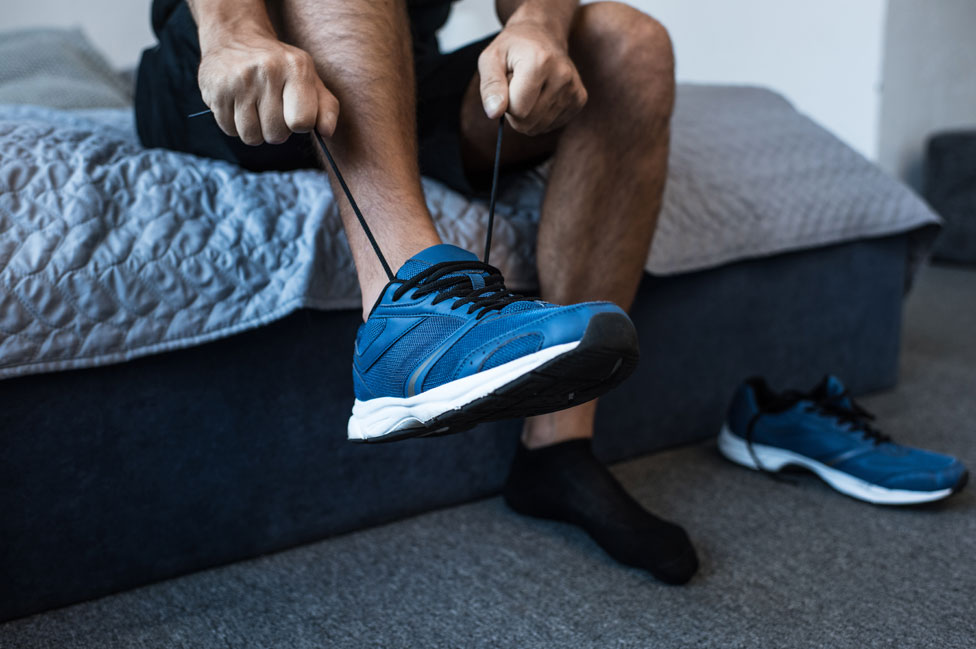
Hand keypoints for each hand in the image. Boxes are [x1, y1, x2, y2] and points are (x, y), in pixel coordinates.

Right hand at [198, 30, 338, 145]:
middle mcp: (267, 71)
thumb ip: (326, 107)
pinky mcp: (216, 89)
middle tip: (271, 109)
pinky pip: (230, 129)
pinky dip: (234, 125)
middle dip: (275, 130)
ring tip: (254, 108)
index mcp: (296, 68)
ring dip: (254, 130)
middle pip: (276, 134)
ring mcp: (239, 80)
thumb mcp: (310, 78)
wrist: (236, 38)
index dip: (299, 125)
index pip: (302, 121)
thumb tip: (326, 132)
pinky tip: (237, 105)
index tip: (293, 114)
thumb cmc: (280, 66)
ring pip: (251, 136)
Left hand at [477, 20, 586, 135]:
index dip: (505, 103)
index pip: (518, 110)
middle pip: (528, 122)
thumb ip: (490, 86)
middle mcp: (562, 76)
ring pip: (538, 127)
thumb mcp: (491, 59)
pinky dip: (540, 115)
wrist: (543, 34)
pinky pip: (550, 125)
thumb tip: (494, 113)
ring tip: (530, 88)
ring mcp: (574, 89)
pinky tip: (541, 93)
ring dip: (527, 113)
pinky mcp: (579, 100)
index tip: (507, 84)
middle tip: (517, 87)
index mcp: (540, 62)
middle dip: (515, 111)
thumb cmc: (513, 48)